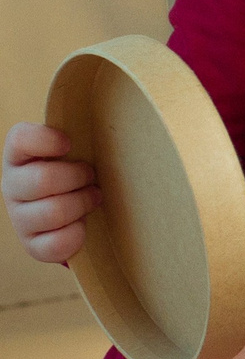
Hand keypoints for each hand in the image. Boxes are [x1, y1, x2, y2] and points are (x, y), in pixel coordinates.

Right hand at [4, 122, 98, 264]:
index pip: (20, 139)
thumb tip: (119, 113)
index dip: (46, 140)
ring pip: (54, 212)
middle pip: (44, 179)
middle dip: (79, 177)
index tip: (69, 144)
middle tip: (92, 177)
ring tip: (92, 197)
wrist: (78, 209)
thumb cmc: (80, 170)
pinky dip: (78, 234)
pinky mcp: (32, 245)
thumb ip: (84, 132)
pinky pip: (58, 243)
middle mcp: (12, 186)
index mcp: (21, 156)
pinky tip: (83, 224)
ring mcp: (19, 217)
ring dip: (83, 203)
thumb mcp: (78, 148)